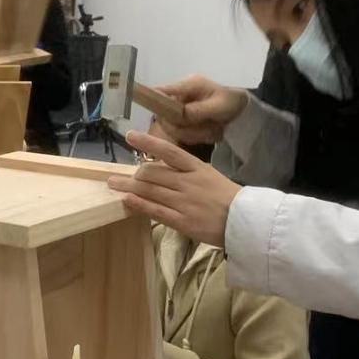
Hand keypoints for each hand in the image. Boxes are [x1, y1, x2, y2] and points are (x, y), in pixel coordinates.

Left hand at [107, 131, 241, 246]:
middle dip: (131, 174)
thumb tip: (159, 169)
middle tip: (114, 175)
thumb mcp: (209, 175)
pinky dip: (139, 204)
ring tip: (113, 185)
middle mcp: (188, 182)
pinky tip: (126, 200)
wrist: (246, 221)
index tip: (130, 136)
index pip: (169, 151)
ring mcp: (184, 202)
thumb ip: (186, 171)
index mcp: (197, 168)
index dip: (148, 143)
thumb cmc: (227, 197)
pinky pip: (156, 211)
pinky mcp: (182, 221)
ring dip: (128, 187)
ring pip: (150, 191)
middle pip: (153, 173)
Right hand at [152, 76, 247, 144]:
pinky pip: (183, 133)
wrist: (243, 109)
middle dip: (183, 128)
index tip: (162, 117)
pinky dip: (196, 136)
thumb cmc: (232, 102)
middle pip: (164, 116)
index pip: (161, 91)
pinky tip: (210, 132)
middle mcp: (180, 97)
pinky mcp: (185, 121)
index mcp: (188, 85)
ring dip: (193, 133)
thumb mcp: (217, 106)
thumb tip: (179, 115)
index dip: (154, 101)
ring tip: (212, 130)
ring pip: (174, 128)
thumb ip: (197, 110)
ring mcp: (181, 109)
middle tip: (204, 130)